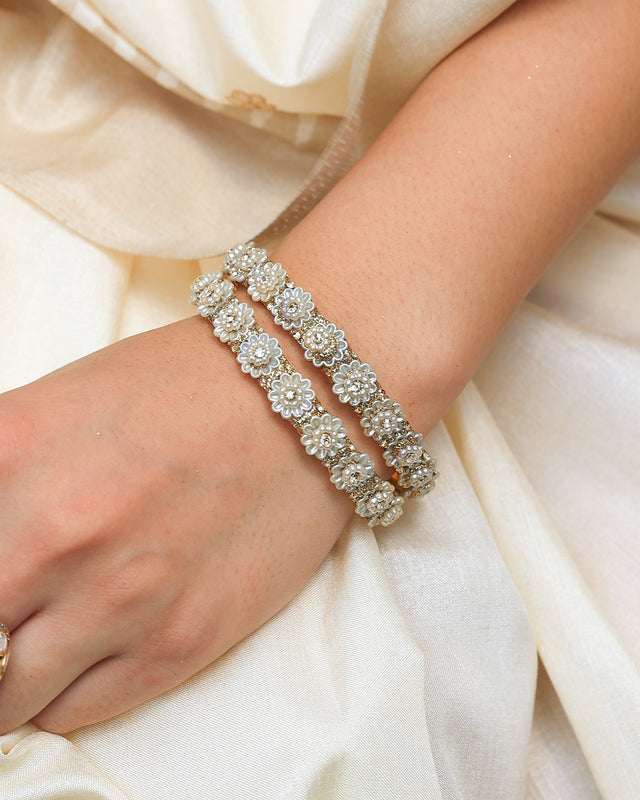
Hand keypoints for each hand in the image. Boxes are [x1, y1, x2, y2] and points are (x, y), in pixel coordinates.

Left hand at [0, 316, 352, 732]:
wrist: (300, 398)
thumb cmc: (181, 390)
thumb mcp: (54, 406)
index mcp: (7, 453)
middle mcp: (52, 534)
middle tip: (2, 624)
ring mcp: (117, 596)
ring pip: (6, 697)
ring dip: (6, 681)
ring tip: (27, 650)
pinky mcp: (177, 641)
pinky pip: (72, 712)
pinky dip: (56, 695)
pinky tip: (73, 658)